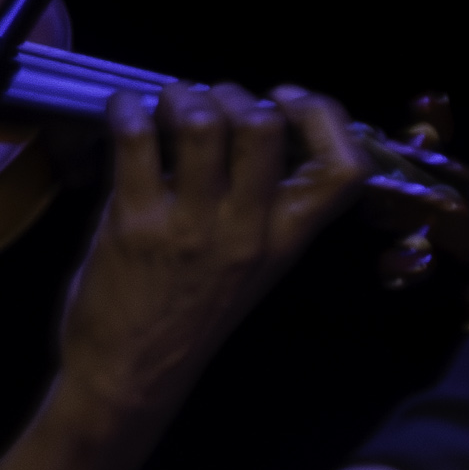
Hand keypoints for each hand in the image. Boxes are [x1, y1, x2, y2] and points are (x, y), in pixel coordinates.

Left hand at [54, 85, 369, 424]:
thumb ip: (261, 209)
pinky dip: (125, 108)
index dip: (322, 117)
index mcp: (283, 244)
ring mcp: (191, 226)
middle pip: (263, 126)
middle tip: (208, 107)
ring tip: (164, 111)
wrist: (133, 375)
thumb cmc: (189, 318)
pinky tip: (125, 119)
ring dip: (177, 97)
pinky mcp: (134, 220)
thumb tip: (254, 133)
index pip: (343, 171)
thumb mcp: (250, 268)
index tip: (288, 104)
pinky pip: (134, 133)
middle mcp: (247, 232)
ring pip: (200, 120)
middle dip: (230, 94)